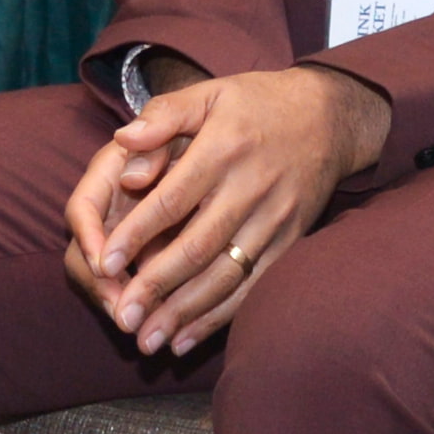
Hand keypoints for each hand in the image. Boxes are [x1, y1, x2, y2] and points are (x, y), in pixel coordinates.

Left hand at [59, 65, 389, 356]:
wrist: (330, 116)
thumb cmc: (256, 102)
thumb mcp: (210, 92)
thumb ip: (164, 115)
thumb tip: (123, 140)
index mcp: (224, 148)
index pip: (172, 199)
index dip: (137, 233)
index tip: (103, 263)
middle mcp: (251, 187)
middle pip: (198, 246)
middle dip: (157, 287)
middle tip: (123, 317)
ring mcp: (276, 217)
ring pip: (227, 274)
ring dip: (187, 311)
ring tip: (149, 340)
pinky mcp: (292, 239)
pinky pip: (255, 285)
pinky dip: (223, 315)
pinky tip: (189, 337)